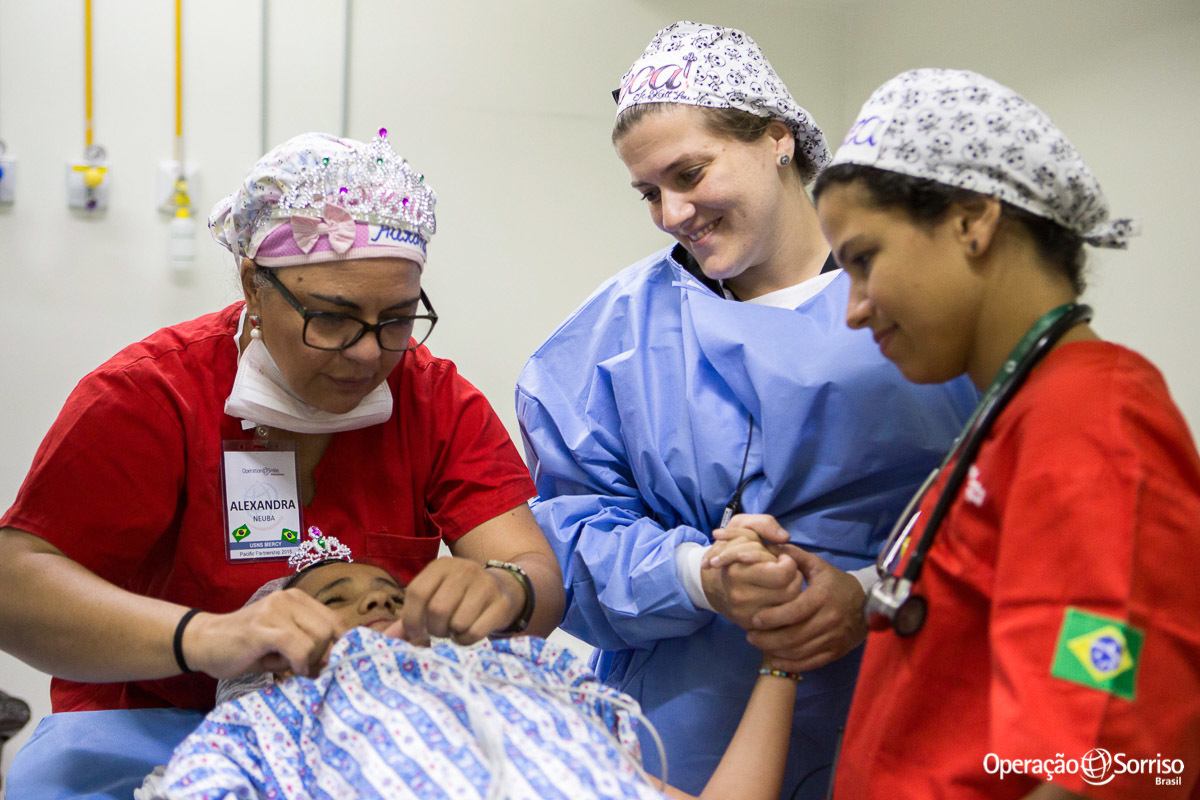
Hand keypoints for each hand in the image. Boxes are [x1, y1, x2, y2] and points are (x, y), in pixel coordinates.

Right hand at [184, 589, 347, 679]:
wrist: (203, 642)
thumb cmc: (246, 647)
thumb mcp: (283, 641)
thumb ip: (309, 644)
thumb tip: (337, 661)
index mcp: (297, 599)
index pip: (336, 621)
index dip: (337, 646)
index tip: (324, 665)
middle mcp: (289, 598)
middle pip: (330, 630)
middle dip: (322, 656)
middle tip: (303, 669)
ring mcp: (275, 610)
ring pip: (317, 639)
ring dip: (309, 661)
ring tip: (288, 667)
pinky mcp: (262, 628)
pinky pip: (298, 647)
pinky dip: (299, 663)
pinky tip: (286, 669)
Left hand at [388, 557, 522, 645]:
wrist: (503, 588)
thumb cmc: (459, 596)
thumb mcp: (435, 598)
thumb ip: (410, 617)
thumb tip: (386, 639)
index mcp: (441, 566)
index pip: (417, 592)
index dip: (412, 618)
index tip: (416, 633)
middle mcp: (464, 569)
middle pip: (437, 608)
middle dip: (435, 629)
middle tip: (440, 632)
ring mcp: (485, 584)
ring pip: (458, 622)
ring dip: (453, 635)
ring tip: (456, 629)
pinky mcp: (501, 602)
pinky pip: (476, 631)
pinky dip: (467, 640)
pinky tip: (469, 633)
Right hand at [701, 519, 801, 630]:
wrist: (712, 582)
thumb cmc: (733, 551)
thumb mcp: (743, 527)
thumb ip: (765, 524)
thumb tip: (785, 537)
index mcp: (737, 571)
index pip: (782, 574)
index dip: (787, 562)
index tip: (780, 558)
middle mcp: (741, 597)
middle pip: (790, 592)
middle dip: (793, 577)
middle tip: (783, 570)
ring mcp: (746, 615)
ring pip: (789, 607)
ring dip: (792, 591)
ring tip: (781, 582)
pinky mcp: (752, 627)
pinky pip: (781, 620)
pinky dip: (786, 607)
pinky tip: (777, 596)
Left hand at [746, 544, 867, 672]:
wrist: (868, 605)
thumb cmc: (836, 583)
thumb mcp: (818, 565)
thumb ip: (793, 556)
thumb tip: (768, 545)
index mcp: (822, 597)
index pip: (793, 612)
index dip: (772, 618)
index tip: (754, 619)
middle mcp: (829, 620)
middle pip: (793, 636)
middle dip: (767, 639)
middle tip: (750, 636)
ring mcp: (833, 639)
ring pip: (799, 652)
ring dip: (775, 651)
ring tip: (759, 644)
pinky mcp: (835, 652)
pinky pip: (810, 663)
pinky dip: (790, 665)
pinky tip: (775, 659)